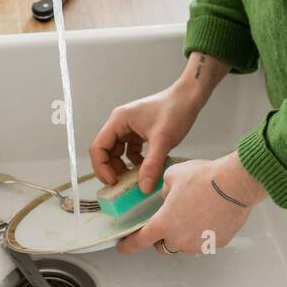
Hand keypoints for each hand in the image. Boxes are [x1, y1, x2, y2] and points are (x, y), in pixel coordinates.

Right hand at [88, 79, 206, 193]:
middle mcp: (120, 123)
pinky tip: (146, 169)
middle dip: (112, 170)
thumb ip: (152, 164)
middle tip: (122, 186)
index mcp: (119, 120)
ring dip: (123, 167)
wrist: (188, 98)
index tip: (113, 182)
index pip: (98, 147)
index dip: (101, 167)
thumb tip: (143, 188)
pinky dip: (135, 162)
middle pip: (106, 151)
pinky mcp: (139, 132)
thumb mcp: (163, 140)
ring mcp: (130, 128)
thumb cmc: (174, 110)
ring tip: (135, 180)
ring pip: (118, 153)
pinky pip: (130, 151)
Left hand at [116, 153, 264, 254]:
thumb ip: (163, 187)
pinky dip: (203, 231)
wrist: (234, 184)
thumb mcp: (173, 175)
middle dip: (162, 236)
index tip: (123, 247)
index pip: (140, 241)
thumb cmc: (205, 179)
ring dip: (183, 233)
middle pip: (164, 245)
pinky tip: (208, 215)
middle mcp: (181, 238)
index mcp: (165, 223)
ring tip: (192, 213)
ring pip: (185, 244)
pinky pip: (204, 240)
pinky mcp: (218, 242)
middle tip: (166, 222)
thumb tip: (167, 194)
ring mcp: (200, 243)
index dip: (129, 245)